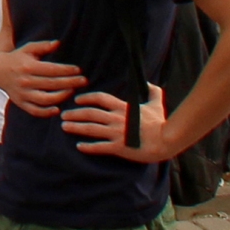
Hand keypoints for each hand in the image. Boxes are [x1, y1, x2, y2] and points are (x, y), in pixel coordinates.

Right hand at [0, 35, 82, 117]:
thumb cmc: (17, 58)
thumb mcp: (28, 49)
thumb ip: (43, 46)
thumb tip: (58, 43)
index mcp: (28, 66)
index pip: (52, 70)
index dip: (67, 70)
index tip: (79, 70)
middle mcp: (25, 81)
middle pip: (52, 84)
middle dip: (70, 82)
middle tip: (84, 81)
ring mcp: (23, 94)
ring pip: (45, 99)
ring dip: (62, 96)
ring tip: (73, 92)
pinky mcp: (21, 103)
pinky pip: (35, 110)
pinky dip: (47, 112)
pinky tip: (58, 108)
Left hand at [62, 85, 178, 162]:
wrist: (166, 140)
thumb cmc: (161, 123)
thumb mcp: (156, 103)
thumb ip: (152, 91)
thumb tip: (148, 83)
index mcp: (123, 107)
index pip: (100, 98)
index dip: (86, 97)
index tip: (77, 100)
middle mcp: (116, 119)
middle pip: (90, 113)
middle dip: (75, 113)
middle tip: (63, 114)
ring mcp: (117, 133)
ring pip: (91, 128)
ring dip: (76, 127)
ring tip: (64, 126)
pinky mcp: (119, 147)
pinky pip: (99, 147)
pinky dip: (88, 147)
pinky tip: (78, 146)